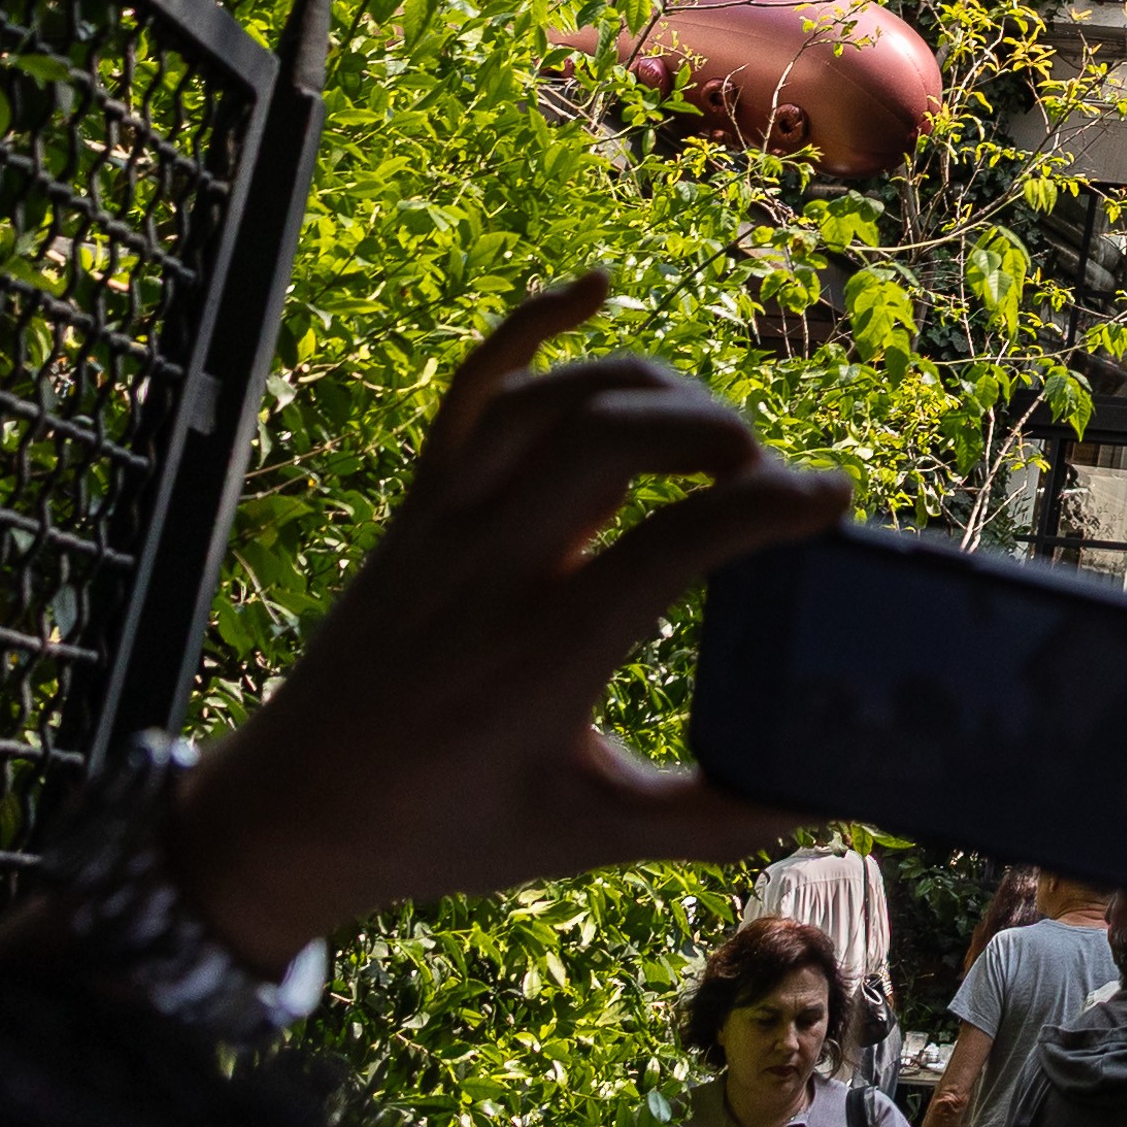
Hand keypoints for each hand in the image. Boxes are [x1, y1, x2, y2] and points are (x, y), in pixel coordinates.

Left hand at [170, 274, 844, 970]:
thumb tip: (816, 791)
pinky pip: (471, 388)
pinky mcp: (416, 501)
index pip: (679, 542)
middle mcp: (491, 569)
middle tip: (764, 472)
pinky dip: (531, 325)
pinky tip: (592, 288)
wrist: (294, 811)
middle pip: (612, 439)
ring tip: (708, 430)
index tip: (832, 502)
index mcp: (545, 654)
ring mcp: (443, 522)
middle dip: (712, 430)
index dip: (773, 507)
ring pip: (550, 400)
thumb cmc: (449, 828)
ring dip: (646, 389)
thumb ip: (707, 820)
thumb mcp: (588, 839)